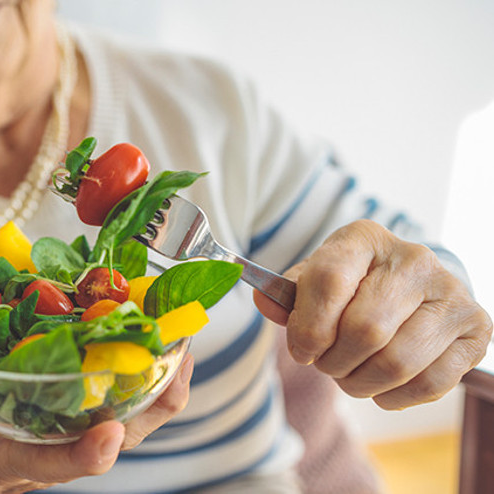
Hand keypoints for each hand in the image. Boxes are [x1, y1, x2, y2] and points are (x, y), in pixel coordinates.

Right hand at [0, 325, 193, 492]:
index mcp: (14, 462)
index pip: (53, 465)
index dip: (84, 455)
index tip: (108, 437)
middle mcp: (57, 454)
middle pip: (124, 438)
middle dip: (158, 397)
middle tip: (180, 346)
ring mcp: (76, 443)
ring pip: (139, 422)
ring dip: (167, 381)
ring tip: (182, 331)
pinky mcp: (84, 429)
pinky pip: (132, 407)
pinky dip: (152, 376)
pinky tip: (161, 339)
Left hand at [254, 219, 491, 409]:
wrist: (413, 288)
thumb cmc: (353, 287)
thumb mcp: (315, 281)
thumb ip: (287, 296)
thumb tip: (265, 302)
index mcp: (365, 239)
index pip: (329, 281)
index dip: (308, 327)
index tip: (301, 349)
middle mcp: (415, 260)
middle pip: (365, 330)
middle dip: (334, 362)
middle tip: (327, 364)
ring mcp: (452, 294)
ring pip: (397, 362)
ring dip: (361, 383)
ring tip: (351, 375)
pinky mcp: (476, 330)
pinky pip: (429, 384)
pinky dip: (394, 397)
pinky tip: (381, 386)